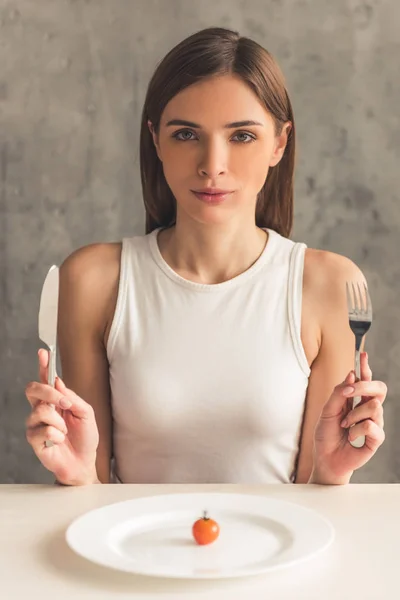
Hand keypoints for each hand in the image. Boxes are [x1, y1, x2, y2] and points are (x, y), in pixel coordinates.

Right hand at [25, 349, 99, 484]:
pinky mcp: (34, 440)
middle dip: (47, 392)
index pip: (46, 379)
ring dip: (58, 421)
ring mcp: (36, 424)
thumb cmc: (85, 438)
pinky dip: (56, 435)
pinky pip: (42, 430)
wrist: (84, 463)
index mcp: (55, 400)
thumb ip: (72, 397)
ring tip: (65, 431)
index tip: (43, 352)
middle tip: (64, 402)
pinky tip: (59, 441)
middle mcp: (43, 410)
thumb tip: (58, 383)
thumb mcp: (86, 413)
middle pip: (32, 389)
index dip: (43, 365)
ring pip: (39, 411)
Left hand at [311, 352, 386, 483]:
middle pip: (379, 388)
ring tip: (344, 425)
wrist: (326, 458)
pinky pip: (372, 425)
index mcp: (356, 400)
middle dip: (364, 386)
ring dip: (353, 415)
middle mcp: (368, 409)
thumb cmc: (326, 435)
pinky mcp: (377, 438)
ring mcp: (375, 423)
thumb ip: (339, 393)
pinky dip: (356, 430)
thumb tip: (351, 375)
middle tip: (348, 393)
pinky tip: (351, 436)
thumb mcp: (327, 410)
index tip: (363, 354)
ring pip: (374, 406)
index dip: (365, 366)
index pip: (365, 380)